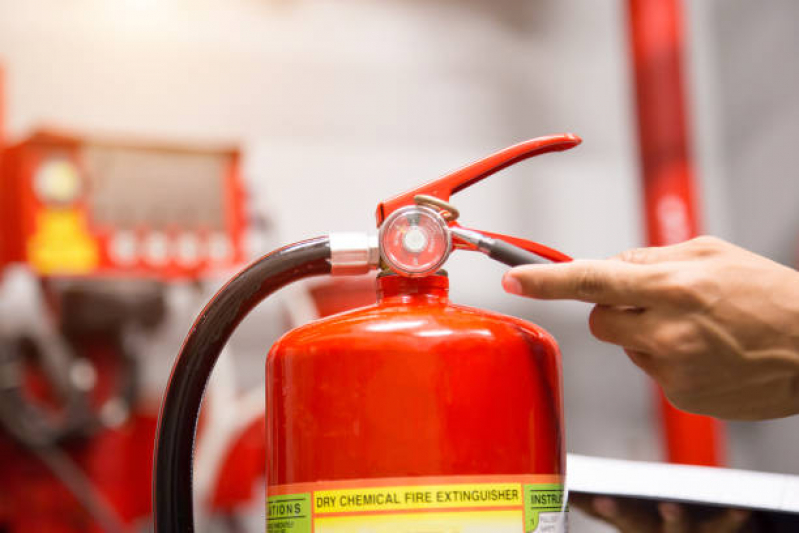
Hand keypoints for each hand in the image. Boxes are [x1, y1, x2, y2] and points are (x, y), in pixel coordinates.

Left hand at [502, 236, 798, 419]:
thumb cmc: (769, 295)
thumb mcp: (711, 253)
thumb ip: (651, 258)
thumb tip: (609, 266)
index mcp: (672, 286)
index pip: (592, 281)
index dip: (547, 282)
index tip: (514, 280)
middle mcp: (667, 329)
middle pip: (598, 321)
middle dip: (614, 309)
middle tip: (654, 302)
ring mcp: (672, 367)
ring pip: (625, 346)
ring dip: (644, 334)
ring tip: (695, 328)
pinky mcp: (680, 394)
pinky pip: (650, 370)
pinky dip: (667, 359)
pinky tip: (703, 352)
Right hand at [570, 494, 755, 532]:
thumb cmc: (657, 530)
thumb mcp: (633, 520)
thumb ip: (602, 507)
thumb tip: (569, 488)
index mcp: (636, 529)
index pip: (612, 516)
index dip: (600, 507)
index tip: (588, 496)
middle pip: (636, 525)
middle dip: (621, 513)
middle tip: (607, 500)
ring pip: (678, 531)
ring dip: (672, 519)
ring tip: (668, 504)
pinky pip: (726, 527)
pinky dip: (733, 519)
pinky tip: (741, 508)